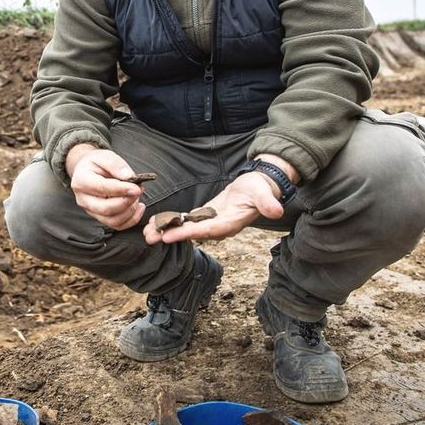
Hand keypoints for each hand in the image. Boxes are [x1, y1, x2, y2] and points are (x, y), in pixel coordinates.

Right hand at [66, 145, 145, 230]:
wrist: (88, 170)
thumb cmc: (96, 163)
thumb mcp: (104, 156)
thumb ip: (116, 164)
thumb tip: (128, 177)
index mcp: (81, 181)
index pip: (102, 189)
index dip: (121, 190)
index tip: (136, 188)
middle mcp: (83, 199)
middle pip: (106, 209)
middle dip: (126, 202)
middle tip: (138, 191)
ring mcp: (91, 211)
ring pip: (112, 220)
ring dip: (130, 211)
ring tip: (137, 197)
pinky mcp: (100, 217)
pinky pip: (117, 225)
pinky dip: (131, 219)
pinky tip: (138, 208)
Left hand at [144, 171, 284, 244]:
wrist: (261, 186)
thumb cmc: (261, 188)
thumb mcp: (264, 193)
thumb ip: (268, 203)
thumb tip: (276, 210)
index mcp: (231, 223)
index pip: (208, 231)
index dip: (189, 234)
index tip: (170, 236)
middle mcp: (220, 227)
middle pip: (193, 234)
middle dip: (171, 236)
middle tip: (149, 239)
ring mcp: (213, 223)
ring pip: (188, 230)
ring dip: (168, 232)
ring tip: (147, 233)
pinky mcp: (208, 216)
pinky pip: (189, 221)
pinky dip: (174, 222)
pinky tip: (158, 223)